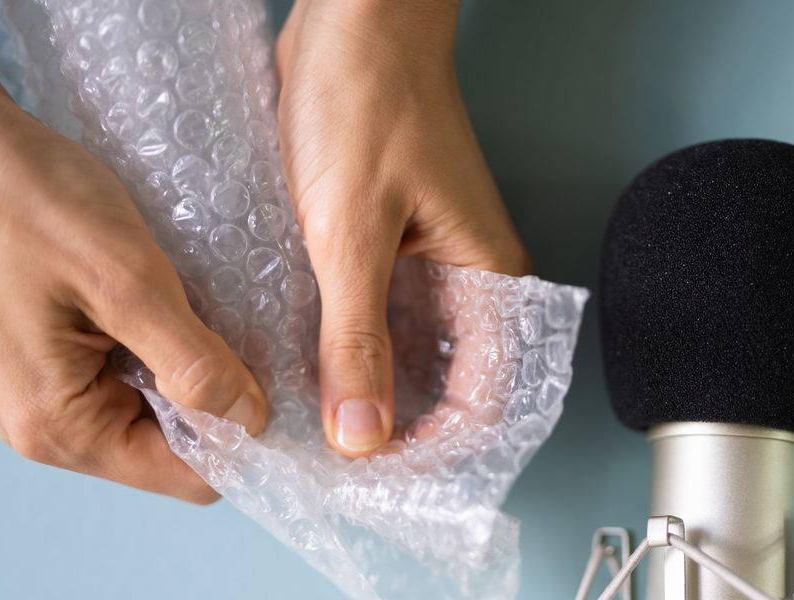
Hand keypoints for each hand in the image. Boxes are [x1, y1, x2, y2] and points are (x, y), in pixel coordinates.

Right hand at [0, 2, 267, 502]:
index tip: (287, 389)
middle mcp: (50, 426)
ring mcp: (47, 390)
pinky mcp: (52, 355)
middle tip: (260, 339)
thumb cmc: (28, 200)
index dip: (244, 439)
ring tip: (219, 313)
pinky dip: (165, 345)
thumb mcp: (127, 280)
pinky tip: (181, 302)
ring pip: (157, 406)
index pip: (186, 477)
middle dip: (221, 400)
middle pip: (173, 447)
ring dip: (194, 368)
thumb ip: (192, 361)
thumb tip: (250, 420)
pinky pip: (131, 372)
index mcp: (62, 426)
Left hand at [275, 0, 530, 456]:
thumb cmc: (367, 102)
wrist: (350, 19)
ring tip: (315, 416)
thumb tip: (361, 433)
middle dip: (399, 425)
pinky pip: (376, 314)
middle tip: (337, 453)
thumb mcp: (350, 232)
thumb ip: (355, 338)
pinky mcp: (388, 242)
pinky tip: (306, 358)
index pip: (485, 399)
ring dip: (369, 386)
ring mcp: (428, 260)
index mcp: (487, 277)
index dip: (437, 447)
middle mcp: (467, 277)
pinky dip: (346, 343)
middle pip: (450, 385)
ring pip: (409, 352)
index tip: (376, 469)